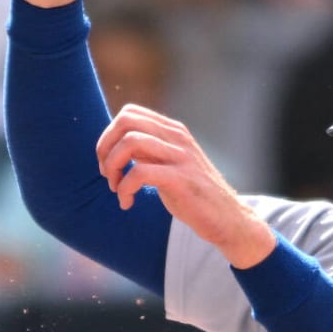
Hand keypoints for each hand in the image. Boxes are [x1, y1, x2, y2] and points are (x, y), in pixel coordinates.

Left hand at [95, 104, 274, 268]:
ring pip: (129, 142)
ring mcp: (180, 156)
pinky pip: (138, 173)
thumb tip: (116, 145)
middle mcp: (177, 137)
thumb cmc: (192, 194)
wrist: (227, 218)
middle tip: (107, 174)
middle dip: (105, 148)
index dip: (108, 136)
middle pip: (125, 121)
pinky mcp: (180, 179)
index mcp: (172, 131)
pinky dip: (124, 189)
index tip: (109, 162)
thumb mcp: (168, 164)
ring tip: (116, 189)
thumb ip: (148, 151)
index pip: (129, 113)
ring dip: (113, 167)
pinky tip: (127, 203)